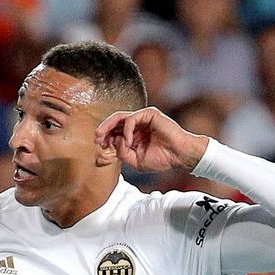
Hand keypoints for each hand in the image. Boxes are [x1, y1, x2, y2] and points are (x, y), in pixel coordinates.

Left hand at [95, 108, 209, 175]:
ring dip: (108, 126)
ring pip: (120, 117)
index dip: (105, 137)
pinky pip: (131, 119)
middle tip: (96, 138)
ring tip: (103, 137)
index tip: (98, 146)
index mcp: (134, 135)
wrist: (179, 156)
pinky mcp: (149, 114)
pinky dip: (127, 130)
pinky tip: (129, 142)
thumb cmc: (161, 159)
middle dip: (103, 129)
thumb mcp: (135, 161)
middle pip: (115, 122)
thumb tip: (114, 141)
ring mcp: (143, 118)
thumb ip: (122, 153)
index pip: (115, 131)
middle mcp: (138, 125)